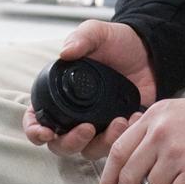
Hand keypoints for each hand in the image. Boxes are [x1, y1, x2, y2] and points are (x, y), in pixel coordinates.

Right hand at [22, 20, 156, 159]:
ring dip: (101, 143)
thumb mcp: (98, 33)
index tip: (45, 133)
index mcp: (61, 95)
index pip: (37, 120)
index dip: (35, 131)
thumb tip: (66, 52)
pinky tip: (134, 118)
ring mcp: (97, 125)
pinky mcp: (119, 129)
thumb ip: (81, 38)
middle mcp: (75, 115)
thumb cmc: (117, 42)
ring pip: (89, 150)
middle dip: (70, 143)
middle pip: (61, 144)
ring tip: (119, 122)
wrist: (149, 50)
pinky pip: (117, 145)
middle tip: (87, 129)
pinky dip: (124, 137)